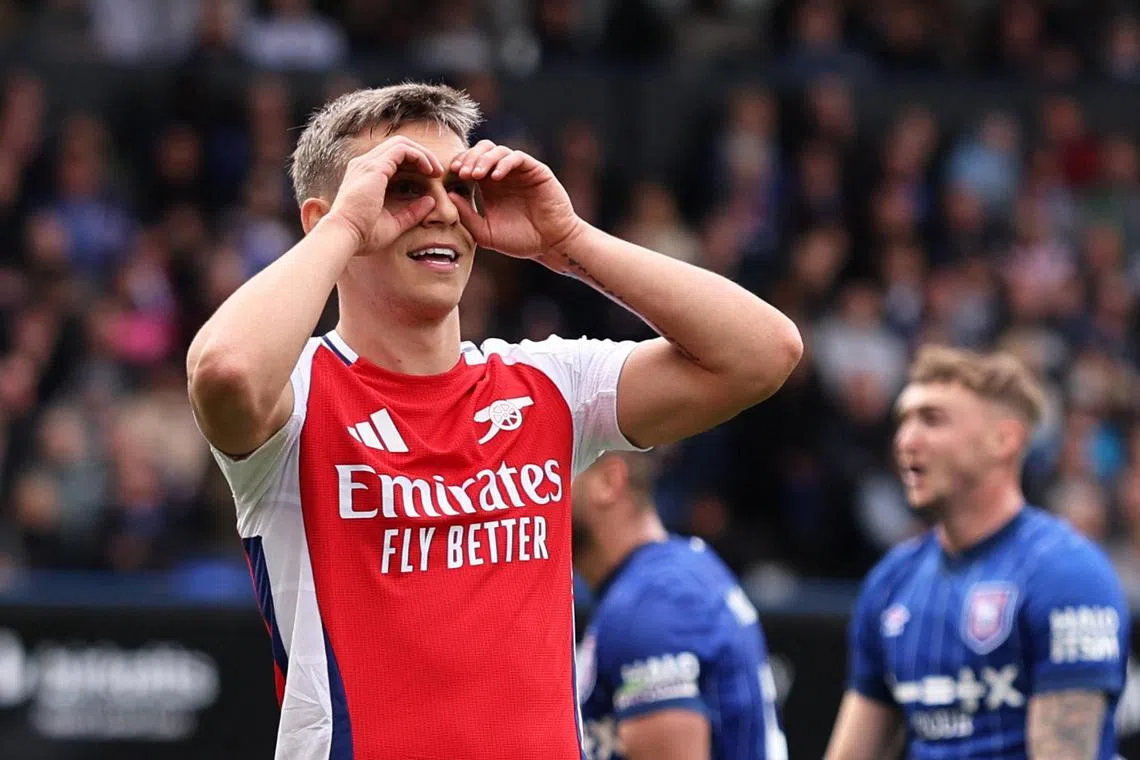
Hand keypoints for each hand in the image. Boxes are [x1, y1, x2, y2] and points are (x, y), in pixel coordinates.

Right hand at [325, 136, 444, 251]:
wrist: (345, 235)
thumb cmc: (364, 234)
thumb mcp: (394, 222)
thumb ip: (412, 212)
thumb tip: (430, 201)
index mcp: (366, 176)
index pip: (393, 158)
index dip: (414, 164)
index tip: (431, 178)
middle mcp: (364, 165)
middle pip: (398, 146)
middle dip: (421, 155)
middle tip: (437, 172)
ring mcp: (368, 163)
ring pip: (401, 143)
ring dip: (423, 154)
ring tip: (436, 170)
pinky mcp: (375, 166)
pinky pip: (402, 149)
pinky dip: (419, 156)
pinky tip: (429, 171)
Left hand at [448, 141, 583, 266]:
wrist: (550, 245)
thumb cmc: (520, 241)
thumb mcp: (486, 233)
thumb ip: (467, 216)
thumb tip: (449, 194)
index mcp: (490, 187)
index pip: (471, 164)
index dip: (460, 164)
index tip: (450, 174)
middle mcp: (504, 175)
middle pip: (482, 150)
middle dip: (469, 158)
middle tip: (461, 173)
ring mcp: (520, 171)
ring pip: (498, 150)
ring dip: (483, 159)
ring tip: (475, 175)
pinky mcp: (535, 171)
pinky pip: (517, 157)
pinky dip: (504, 163)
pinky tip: (495, 178)